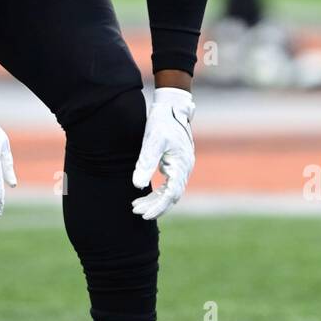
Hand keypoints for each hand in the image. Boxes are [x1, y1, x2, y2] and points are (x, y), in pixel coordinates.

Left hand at [132, 87, 195, 220]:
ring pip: (170, 191)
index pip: (172, 194)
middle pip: (171, 196)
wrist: (171, 105)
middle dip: (154, 206)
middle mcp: (185, 168)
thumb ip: (145, 163)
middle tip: (136, 212)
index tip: (143, 214)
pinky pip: (169, 183)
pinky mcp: (176, 163)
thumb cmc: (162, 121)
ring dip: (154, 200)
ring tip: (135, 205)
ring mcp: (182, 166)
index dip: (158, 206)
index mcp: (181, 164)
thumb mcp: (152, 140)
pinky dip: (157, 191)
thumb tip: (137, 185)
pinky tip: (143, 192)